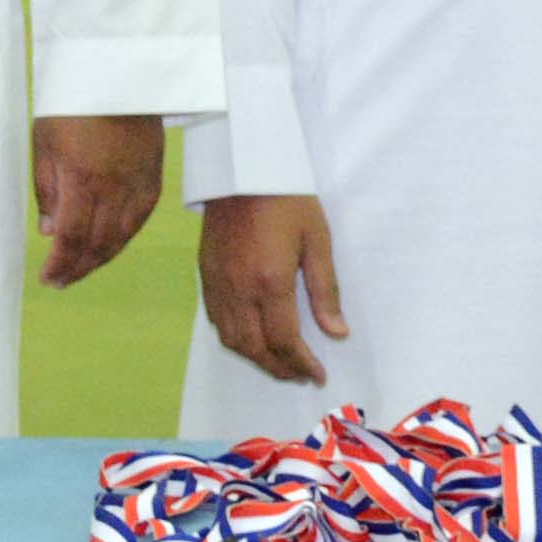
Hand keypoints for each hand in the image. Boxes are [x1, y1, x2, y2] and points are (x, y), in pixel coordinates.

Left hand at [34, 115, 168, 287]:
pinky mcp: (154, 177)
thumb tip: (49, 230)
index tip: (47, 279)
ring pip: (122, 236)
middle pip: (98, 243)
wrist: (118, 74)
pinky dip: (124, 238)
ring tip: (82, 269)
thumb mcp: (45, 143)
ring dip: (100, 259)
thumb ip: (47, 190)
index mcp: (82, 179)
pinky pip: (140, 220)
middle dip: (77, 268)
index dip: (59, 264)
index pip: (71, 237)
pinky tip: (111, 245)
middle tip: (61, 282)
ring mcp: (137, 184)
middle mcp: (113, 188)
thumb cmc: (72, 103)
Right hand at [198, 194, 347, 385]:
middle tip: (300, 374)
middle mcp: (240, 288)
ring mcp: (218, 282)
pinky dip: (234, 338)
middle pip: (256, 348)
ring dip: (256, 358)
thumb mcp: (317, 239)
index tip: (317, 374)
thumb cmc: (287, 198)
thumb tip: (336, 333)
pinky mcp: (205, 274)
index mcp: (271, 280)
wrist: (243, 167)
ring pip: (232, 339)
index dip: (302, 364)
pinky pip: (216, 320)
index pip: (285, 341)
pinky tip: (251, 336)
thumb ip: (325, 290)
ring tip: (279, 361)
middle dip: (280, 368)